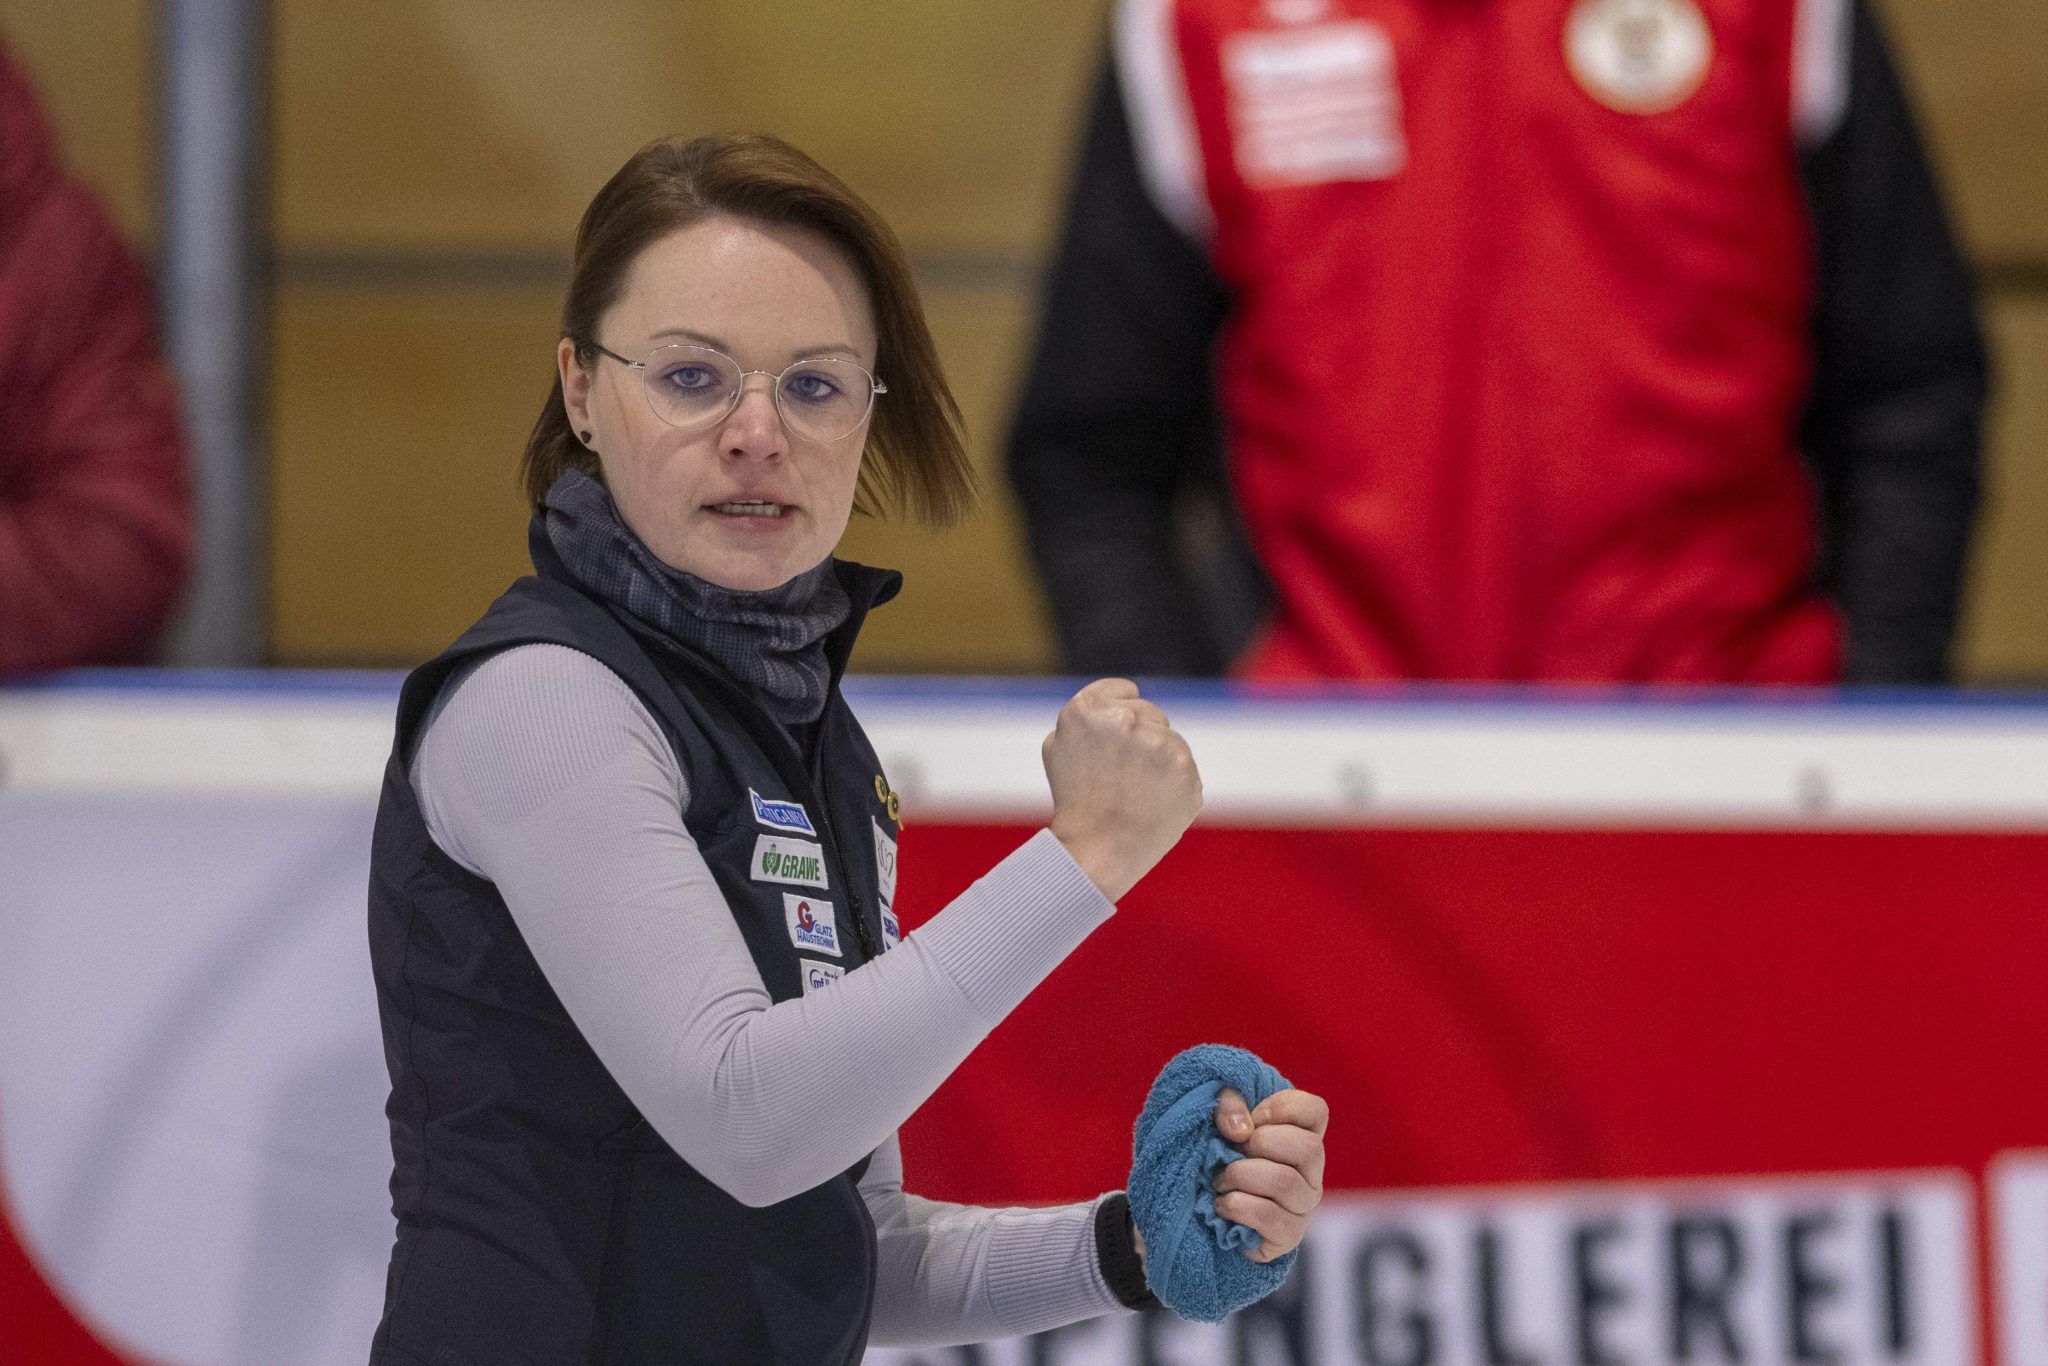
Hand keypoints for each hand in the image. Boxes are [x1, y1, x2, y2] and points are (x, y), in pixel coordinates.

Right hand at [1043, 678, 1201, 900]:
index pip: (1124, 690)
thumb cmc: (1075, 800)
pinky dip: (1173, 782)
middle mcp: (1124, 719)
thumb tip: (1117, 701)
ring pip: (1168, 739)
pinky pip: (1183, 765)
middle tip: (1120, 776)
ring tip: (1135, 791)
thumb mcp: (1058, 745)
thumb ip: (1087, 714)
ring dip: (1157, 760)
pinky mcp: (1184, 767)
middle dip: (1138, 739)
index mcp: (1086, 709)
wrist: (1097, 849)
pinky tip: (1153, 800)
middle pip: (1149, 713)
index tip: (1112, 742)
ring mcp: (1158, 742)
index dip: (1118, 715)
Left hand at [1213, 1087, 1328, 1262]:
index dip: (1283, 1107)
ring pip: (1284, 1182)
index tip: (1253, 1118)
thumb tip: (1240, 1130)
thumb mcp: (1220, 1120)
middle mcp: (1311, 1172)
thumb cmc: (1220, 1159)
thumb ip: (1229, 1104)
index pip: (1316, 1111)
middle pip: (1309, 1148)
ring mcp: (1303, 1206)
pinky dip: (1236, 1205)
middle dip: (1262, 1142)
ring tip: (1220, 1180)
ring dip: (1241, 1175)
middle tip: (1235, 1151)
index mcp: (1300, 1137)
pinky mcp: (1287, 1235)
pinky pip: (1268, 1216)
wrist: (1205, 1215)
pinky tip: (1221, 1204)